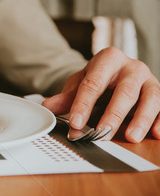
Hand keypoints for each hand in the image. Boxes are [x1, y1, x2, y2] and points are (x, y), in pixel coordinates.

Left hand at [42, 47, 159, 142]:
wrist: (116, 72)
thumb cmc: (98, 78)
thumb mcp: (80, 83)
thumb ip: (66, 97)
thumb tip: (47, 107)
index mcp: (108, 59)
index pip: (94, 83)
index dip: (84, 104)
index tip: (75, 122)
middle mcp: (132, 67)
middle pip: (124, 91)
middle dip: (113, 114)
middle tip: (103, 132)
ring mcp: (149, 79)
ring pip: (150, 98)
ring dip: (140, 119)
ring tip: (131, 137)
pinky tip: (156, 133)